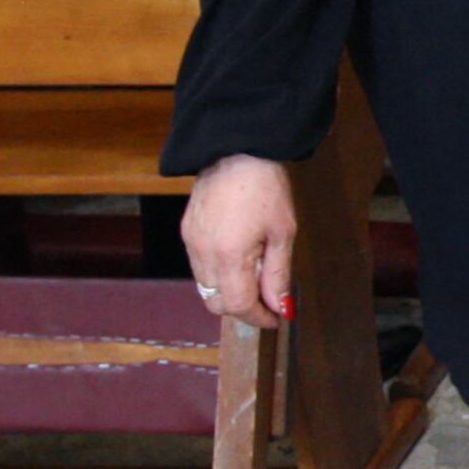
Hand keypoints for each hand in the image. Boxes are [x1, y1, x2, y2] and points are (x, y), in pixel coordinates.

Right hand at [182, 154, 299, 323]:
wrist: (236, 150)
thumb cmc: (266, 187)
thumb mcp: (282, 233)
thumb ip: (278, 275)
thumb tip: (280, 308)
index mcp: (228, 256)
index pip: (238, 305)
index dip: (259, 318)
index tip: (277, 318)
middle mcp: (202, 255)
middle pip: (216, 303)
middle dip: (242, 308)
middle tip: (268, 301)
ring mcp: (190, 244)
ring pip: (206, 288)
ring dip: (230, 291)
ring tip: (256, 275)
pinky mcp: (186, 233)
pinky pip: (200, 268)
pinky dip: (218, 274)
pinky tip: (239, 259)